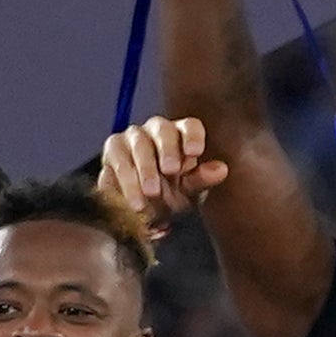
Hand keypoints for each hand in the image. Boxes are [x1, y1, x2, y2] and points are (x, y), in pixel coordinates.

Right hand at [103, 116, 229, 238]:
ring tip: (151, 194)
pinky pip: (118, 160)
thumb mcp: (190, 192)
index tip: (195, 152)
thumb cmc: (172, 194)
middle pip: (163, 129)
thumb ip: (202, 179)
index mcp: (182, 135)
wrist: (143, 209)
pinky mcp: (113, 150)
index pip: (190, 126)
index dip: (193, 136)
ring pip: (138, 144)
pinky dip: (125, 181)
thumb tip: (222, 170)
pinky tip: (134, 199)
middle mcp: (157, 130)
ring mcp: (133, 137)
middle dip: (167, 150)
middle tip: (170, 171)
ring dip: (145, 169)